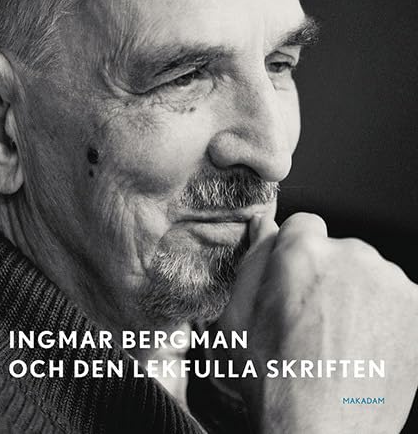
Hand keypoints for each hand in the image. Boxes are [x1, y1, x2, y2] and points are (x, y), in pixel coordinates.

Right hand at [219, 213, 417, 433]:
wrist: (323, 432)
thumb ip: (253, 257)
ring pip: (366, 271)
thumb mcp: (238, 316)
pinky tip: (363, 342)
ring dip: (354, 291)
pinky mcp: (415, 307)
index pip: (304, 224)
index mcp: (304, 253)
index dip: (293, 254)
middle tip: (313, 318)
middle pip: (337, 248)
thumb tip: (265, 223)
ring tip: (340, 336)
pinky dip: (380, 311)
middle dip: (325, 273)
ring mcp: (390, 282)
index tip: (292, 281)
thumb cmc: (276, 380)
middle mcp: (353, 257)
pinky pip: (392, 293)